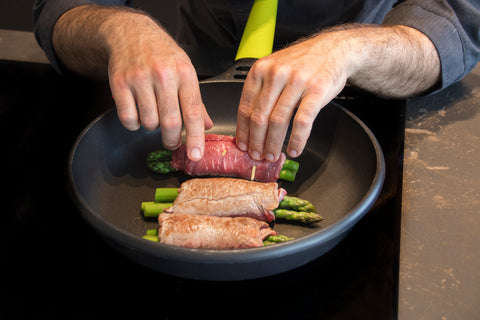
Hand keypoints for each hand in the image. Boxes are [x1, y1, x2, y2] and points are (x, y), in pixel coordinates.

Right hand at [52, 6, 212, 160]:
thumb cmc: (162, 53)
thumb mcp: (185, 70)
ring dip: (152, 127)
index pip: (193, 111)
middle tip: (172, 142)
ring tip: (153, 112)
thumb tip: (206, 125)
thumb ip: (196, 100)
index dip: (195, 137)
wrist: (130, 32)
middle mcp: (164, 75)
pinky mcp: (120, 83)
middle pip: (170, 122)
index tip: (195, 155)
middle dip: (172, 140)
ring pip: (149, 123)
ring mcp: (140, 78)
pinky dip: (134, 123)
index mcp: (184, 73)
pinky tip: (138, 111)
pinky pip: (128, 118)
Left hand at [235, 32, 352, 160]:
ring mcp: (297, 82)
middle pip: (260, 117)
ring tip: (272, 155)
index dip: (243, 131)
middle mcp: (276, 74)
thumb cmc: (303, 62)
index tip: (243, 145)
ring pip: (278, 121)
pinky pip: (302, 122)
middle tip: (256, 155)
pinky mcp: (316, 90)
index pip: (245, 107)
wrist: (334, 49)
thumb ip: (261, 90)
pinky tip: (294, 149)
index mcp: (261, 70)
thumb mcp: (275, 68)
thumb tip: (249, 123)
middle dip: (256, 142)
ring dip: (273, 144)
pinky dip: (297, 140)